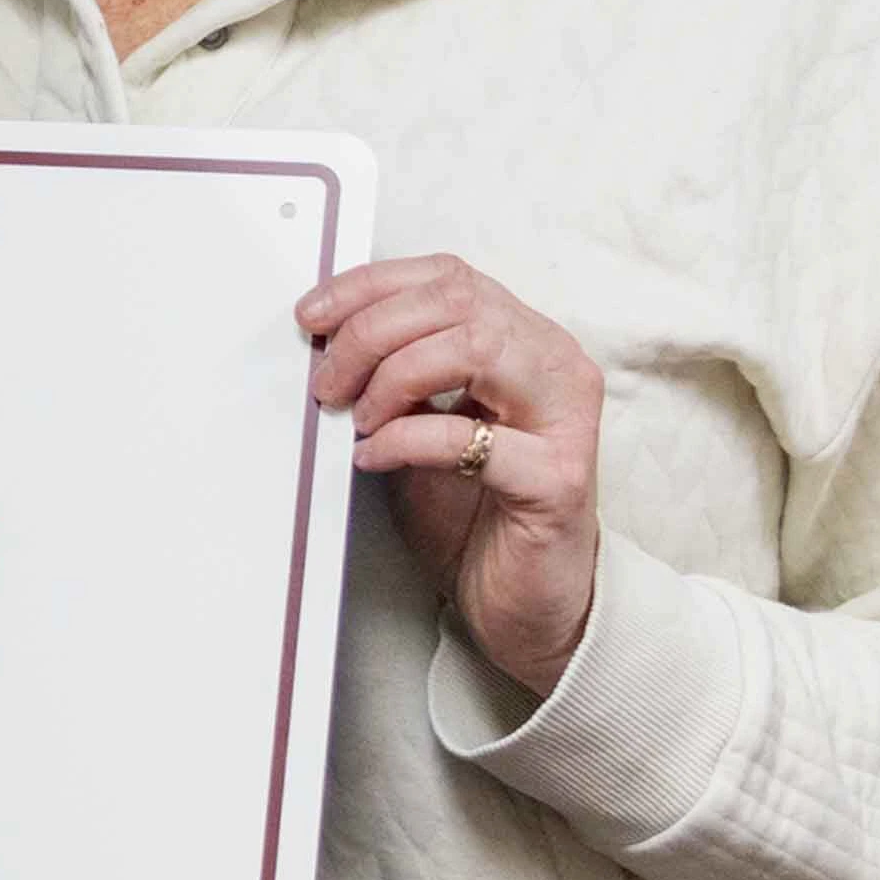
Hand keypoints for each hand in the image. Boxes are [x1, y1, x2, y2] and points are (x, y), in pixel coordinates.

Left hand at [299, 254, 605, 695]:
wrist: (525, 602)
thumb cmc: (473, 512)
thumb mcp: (421, 424)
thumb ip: (392, 374)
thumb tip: (322, 337)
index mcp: (526, 340)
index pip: (448, 278)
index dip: (371, 286)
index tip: (312, 315)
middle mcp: (556, 366)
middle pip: (457, 304)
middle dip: (371, 333)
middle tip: (326, 382)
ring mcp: (566, 420)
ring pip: (474, 349)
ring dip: (393, 377)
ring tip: (357, 418)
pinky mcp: (558, 480)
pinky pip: (472, 440)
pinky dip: (407, 440)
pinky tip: (373, 456)